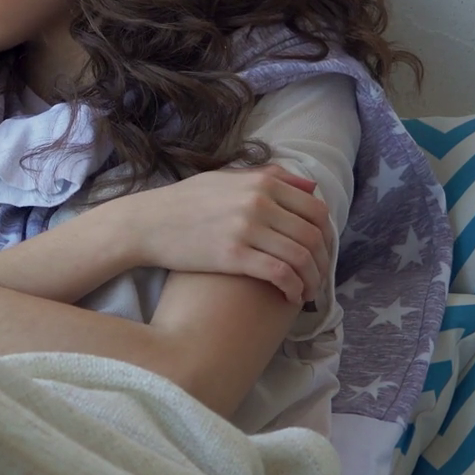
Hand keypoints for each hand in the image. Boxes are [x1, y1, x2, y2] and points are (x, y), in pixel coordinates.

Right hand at [118, 165, 331, 304]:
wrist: (148, 223)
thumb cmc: (185, 202)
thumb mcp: (228, 178)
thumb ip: (271, 177)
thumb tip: (311, 186)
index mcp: (262, 182)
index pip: (315, 210)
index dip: (327, 236)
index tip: (322, 254)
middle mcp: (258, 202)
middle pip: (313, 235)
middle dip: (322, 262)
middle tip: (318, 278)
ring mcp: (246, 228)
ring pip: (301, 257)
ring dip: (312, 280)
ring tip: (307, 292)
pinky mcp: (233, 255)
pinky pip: (279, 273)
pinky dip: (292, 288)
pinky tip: (290, 297)